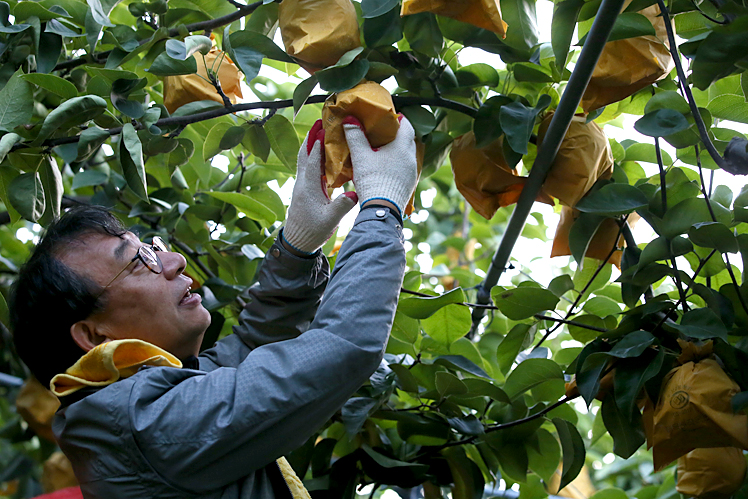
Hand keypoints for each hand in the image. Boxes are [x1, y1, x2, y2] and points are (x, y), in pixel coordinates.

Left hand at [283, 120, 357, 253]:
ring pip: (304, 160)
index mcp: (308, 187)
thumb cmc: (312, 232)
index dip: (319, 144)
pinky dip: (313, 158)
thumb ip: (342, 206)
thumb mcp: (330, 220)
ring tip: (321, 133)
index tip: (325, 129)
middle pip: (304, 154)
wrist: (296, 243)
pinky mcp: (303, 191)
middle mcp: (302, 183)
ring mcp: (301, 186)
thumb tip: (356, 193)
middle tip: (319, 123)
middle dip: (311, 138)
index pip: (312, 160)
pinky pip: (307, 169)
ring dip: (311, 146)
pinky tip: (322, 156)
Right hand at [342, 114, 417, 215]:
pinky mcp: (410, 184)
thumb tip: (349, 119)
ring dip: (398, 150)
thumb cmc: (373, 181)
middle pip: (408, 140)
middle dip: (398, 134)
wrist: (381, 210)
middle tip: (384, 132)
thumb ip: (355, 136)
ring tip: (383, 149)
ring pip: (407, 155)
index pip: (407, 125)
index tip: (390, 117)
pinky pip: (406, 168)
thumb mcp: (361, 156)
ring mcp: (412, 172)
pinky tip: (386, 167)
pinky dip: (398, 163)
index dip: (399, 119)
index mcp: (402, 147)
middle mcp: (411, 158)